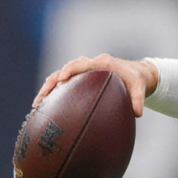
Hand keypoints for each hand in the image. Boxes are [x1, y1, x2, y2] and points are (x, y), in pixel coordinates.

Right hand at [34, 54, 157, 116]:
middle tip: (42, 97)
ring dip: (48, 87)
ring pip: (61, 75)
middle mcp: (91, 64)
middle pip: (66, 69)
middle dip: (52, 81)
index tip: (61, 79)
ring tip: (37, 105)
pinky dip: (54, 91)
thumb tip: (137, 114)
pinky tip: (45, 106)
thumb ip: (138, 100)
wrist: (136, 73)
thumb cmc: (137, 80)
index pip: (82, 63)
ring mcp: (84, 70)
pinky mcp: (81, 77)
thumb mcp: (140, 88)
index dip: (70, 69)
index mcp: (103, 63)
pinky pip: (64, 82)